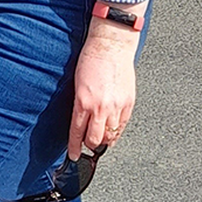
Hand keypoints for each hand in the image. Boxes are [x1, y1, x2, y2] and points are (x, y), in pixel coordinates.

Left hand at [67, 22, 136, 158]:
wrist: (111, 46)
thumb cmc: (91, 59)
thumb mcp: (77, 84)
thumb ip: (80, 105)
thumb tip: (80, 121)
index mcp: (83, 102)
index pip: (77, 133)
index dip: (74, 148)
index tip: (73, 155)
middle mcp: (100, 107)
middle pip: (94, 140)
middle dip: (89, 147)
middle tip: (86, 149)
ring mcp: (116, 106)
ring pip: (110, 135)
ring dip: (104, 140)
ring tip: (100, 141)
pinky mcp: (128, 103)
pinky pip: (122, 125)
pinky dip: (117, 131)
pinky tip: (113, 132)